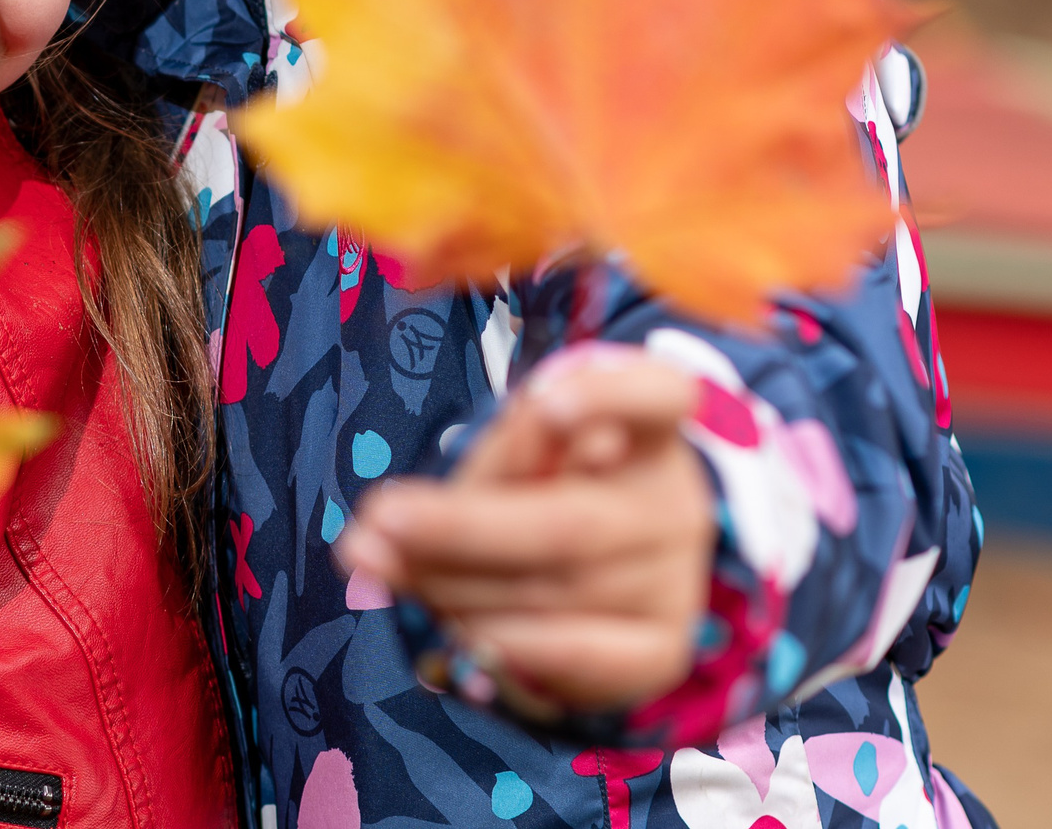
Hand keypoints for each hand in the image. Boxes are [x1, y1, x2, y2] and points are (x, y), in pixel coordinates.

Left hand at [335, 354, 714, 713]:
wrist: (602, 573)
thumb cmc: (544, 485)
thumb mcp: (513, 453)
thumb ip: (471, 468)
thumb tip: (384, 521)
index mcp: (646, 427)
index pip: (657, 395)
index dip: (605, 399)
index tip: (546, 407)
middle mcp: (674, 502)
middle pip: (568, 523)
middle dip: (459, 529)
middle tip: (376, 525)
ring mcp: (674, 580)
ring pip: (553, 591)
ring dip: (453, 587)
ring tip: (383, 567)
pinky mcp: (660, 648)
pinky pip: (579, 655)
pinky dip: (511, 645)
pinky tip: (456, 631)